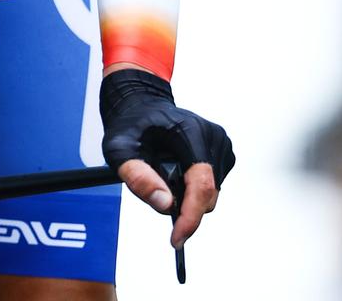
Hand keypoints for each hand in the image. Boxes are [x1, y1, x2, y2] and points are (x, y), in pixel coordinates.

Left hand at [98, 68, 233, 249]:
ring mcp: (221, 144)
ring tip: (163, 173)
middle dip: (182, 204)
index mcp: (191, 131)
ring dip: (186, 196)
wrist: (142, 105)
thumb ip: (138, 178)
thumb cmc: (131, 124)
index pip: (201, 183)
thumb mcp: (119, 150)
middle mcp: (213, 136)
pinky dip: (192, 189)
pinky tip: (175, 172)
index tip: (177, 238)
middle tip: (155, 187)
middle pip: (206, 193)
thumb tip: (165, 204)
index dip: (190, 216)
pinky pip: (210, 186)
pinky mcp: (222, 153)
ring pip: (210, 194)